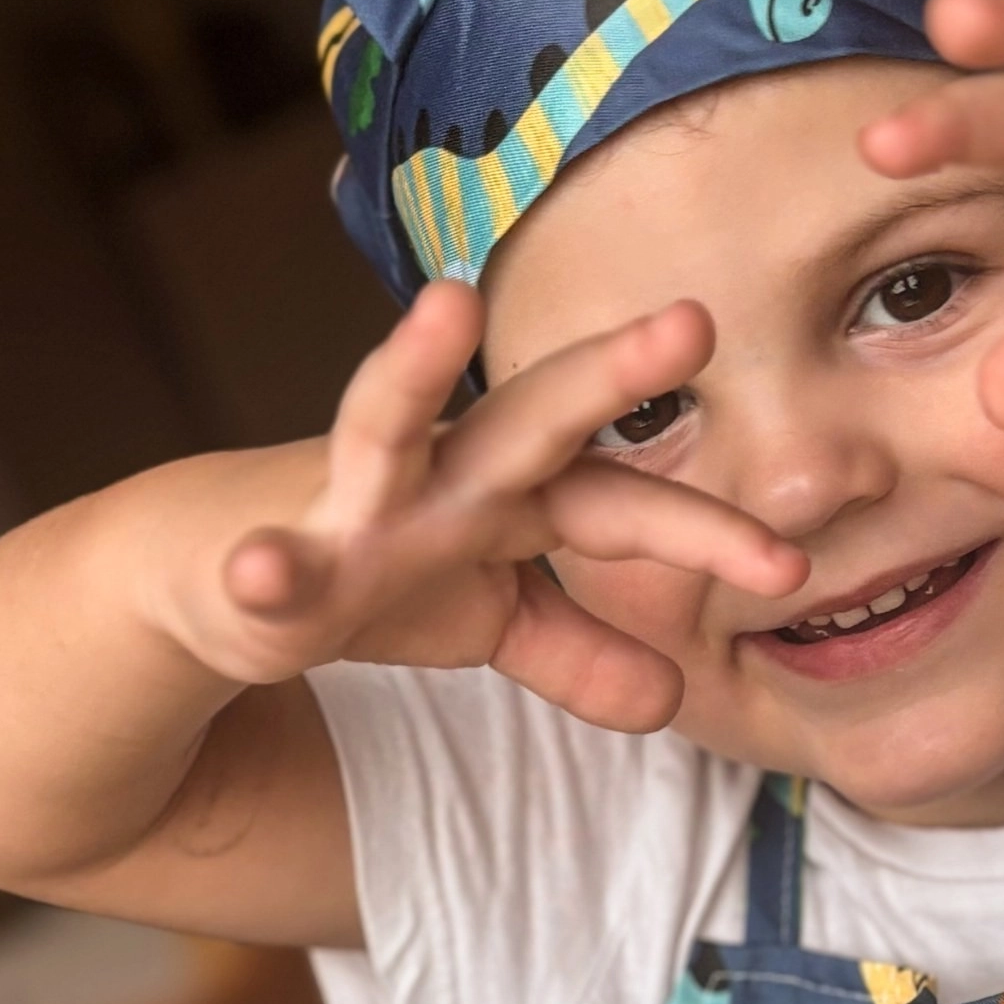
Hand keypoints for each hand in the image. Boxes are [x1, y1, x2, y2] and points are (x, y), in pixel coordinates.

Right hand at [150, 284, 804, 733]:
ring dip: (414, 363)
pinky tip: (261, 569)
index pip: (623, 504)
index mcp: (512, 493)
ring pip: (384, 420)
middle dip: (607, 371)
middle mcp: (441, 474)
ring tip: (448, 304)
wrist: (214, 580)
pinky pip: (269, 562)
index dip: (703, 532)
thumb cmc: (374, 572)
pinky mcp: (270, 553)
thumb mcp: (491, 620)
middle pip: (536, 417)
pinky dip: (264, 567)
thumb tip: (674, 698)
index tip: (789, 567)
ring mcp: (350, 501)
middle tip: (689, 321)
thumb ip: (580, 653)